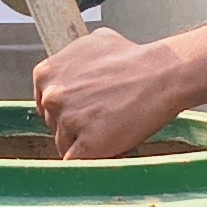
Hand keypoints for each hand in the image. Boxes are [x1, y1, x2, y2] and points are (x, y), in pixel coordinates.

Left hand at [33, 25, 196, 158]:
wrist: (161, 75)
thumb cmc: (134, 59)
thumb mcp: (93, 43)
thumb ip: (72, 60)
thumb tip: (70, 69)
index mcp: (46, 73)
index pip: (45, 103)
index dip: (66, 109)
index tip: (83, 109)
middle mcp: (51, 96)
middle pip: (54, 124)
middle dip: (73, 125)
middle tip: (101, 118)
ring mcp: (67, 122)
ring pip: (66, 144)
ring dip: (84, 143)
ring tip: (110, 129)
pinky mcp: (85, 145)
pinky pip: (76, 163)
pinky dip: (89, 161)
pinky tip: (106, 148)